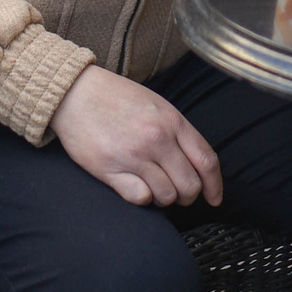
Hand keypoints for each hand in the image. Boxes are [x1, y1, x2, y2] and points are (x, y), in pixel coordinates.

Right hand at [51, 66, 223, 208]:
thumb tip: (198, 164)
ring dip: (164, 198)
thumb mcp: (157, 105)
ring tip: (154, 187)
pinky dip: (142, 198)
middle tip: (177, 192)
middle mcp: (157, 140)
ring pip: (166, 196)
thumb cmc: (117, 98)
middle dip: (188, 196)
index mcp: (172, 121)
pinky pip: (140, 198)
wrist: (76, 93)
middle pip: (190, 185)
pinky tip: (136, 187)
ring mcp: (133, 156)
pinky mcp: (110, 170)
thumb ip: (178, 132)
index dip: (215, 186)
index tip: (214, 198)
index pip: (207, 161)